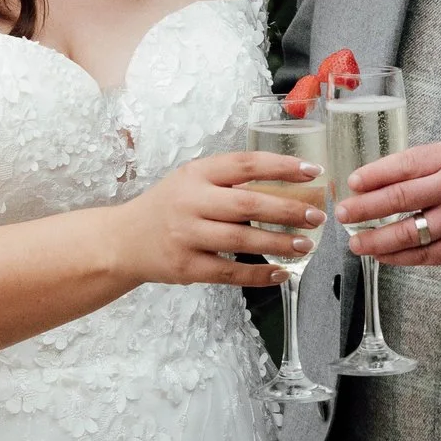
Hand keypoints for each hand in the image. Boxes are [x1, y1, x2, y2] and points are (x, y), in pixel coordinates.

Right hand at [110, 151, 324, 287]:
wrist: (124, 241)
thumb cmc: (168, 207)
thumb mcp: (192, 181)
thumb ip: (230, 180)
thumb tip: (288, 184)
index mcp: (197, 174)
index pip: (246, 164)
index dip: (282, 166)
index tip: (313, 171)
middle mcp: (191, 202)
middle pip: (248, 205)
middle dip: (288, 210)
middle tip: (317, 215)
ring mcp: (187, 236)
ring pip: (242, 241)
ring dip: (279, 244)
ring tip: (305, 245)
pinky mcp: (186, 267)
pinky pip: (230, 273)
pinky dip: (259, 275)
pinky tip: (280, 273)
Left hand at [337, 139, 440, 268]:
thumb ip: (429, 164)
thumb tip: (383, 178)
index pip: (404, 165)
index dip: (373, 175)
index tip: (353, 183)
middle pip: (398, 198)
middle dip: (364, 208)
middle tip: (343, 213)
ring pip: (406, 233)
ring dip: (374, 239)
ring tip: (355, 242)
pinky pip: (421, 255)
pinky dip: (397, 257)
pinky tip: (381, 255)